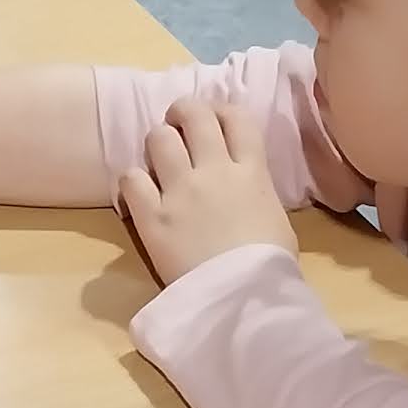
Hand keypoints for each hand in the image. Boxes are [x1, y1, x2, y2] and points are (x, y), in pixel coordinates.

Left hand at [116, 95, 295, 284]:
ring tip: (158, 156)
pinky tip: (140, 191)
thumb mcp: (276, 217)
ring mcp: (180, 190)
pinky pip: (131, 178)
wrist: (242, 297)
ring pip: (158, 138)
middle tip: (178, 123)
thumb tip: (243, 185)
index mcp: (252, 171)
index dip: (222, 110)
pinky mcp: (152, 215)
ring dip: (158, 141)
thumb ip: (256, 190)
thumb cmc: (270, 265)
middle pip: (194, 116)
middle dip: (183, 112)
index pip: (236, 117)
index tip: (215, 118)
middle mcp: (214, 170)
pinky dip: (133, 180)